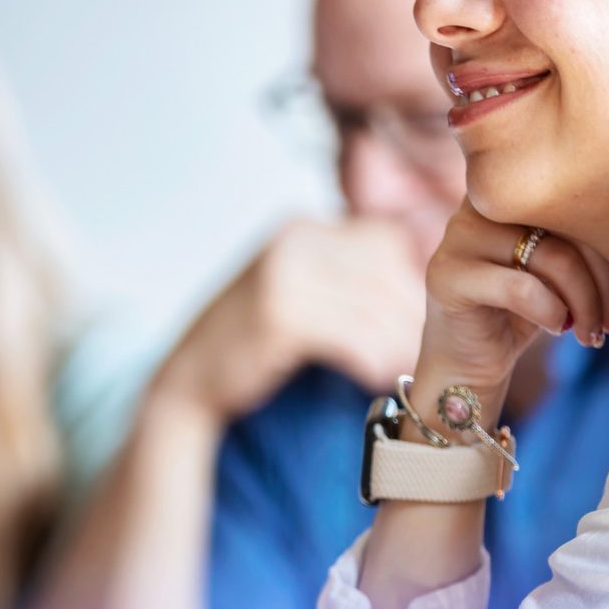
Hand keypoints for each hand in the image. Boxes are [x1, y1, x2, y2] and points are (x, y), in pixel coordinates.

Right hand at [153, 217, 424, 422]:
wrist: (188, 376)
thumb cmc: (250, 338)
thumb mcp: (294, 285)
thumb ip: (341, 274)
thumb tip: (419, 285)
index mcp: (300, 228)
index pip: (385, 240)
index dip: (408, 281)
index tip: (415, 321)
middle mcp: (292, 241)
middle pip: (384, 273)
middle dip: (408, 317)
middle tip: (420, 354)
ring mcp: (282, 275)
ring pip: (371, 309)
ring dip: (395, 346)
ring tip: (402, 371)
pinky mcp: (278, 317)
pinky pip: (350, 337)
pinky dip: (371, 361)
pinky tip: (376, 380)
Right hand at [410, 204, 608, 405]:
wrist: (469, 361)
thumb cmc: (523, 309)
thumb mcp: (559, 266)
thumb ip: (583, 239)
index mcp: (515, 189)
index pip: (581, 200)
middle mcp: (483, 201)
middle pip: (572, 225)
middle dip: (605, 280)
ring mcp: (460, 235)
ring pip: (554, 257)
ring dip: (585, 304)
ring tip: (591, 335)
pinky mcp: (447, 275)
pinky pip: (522, 288)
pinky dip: (552, 312)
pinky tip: (559, 328)